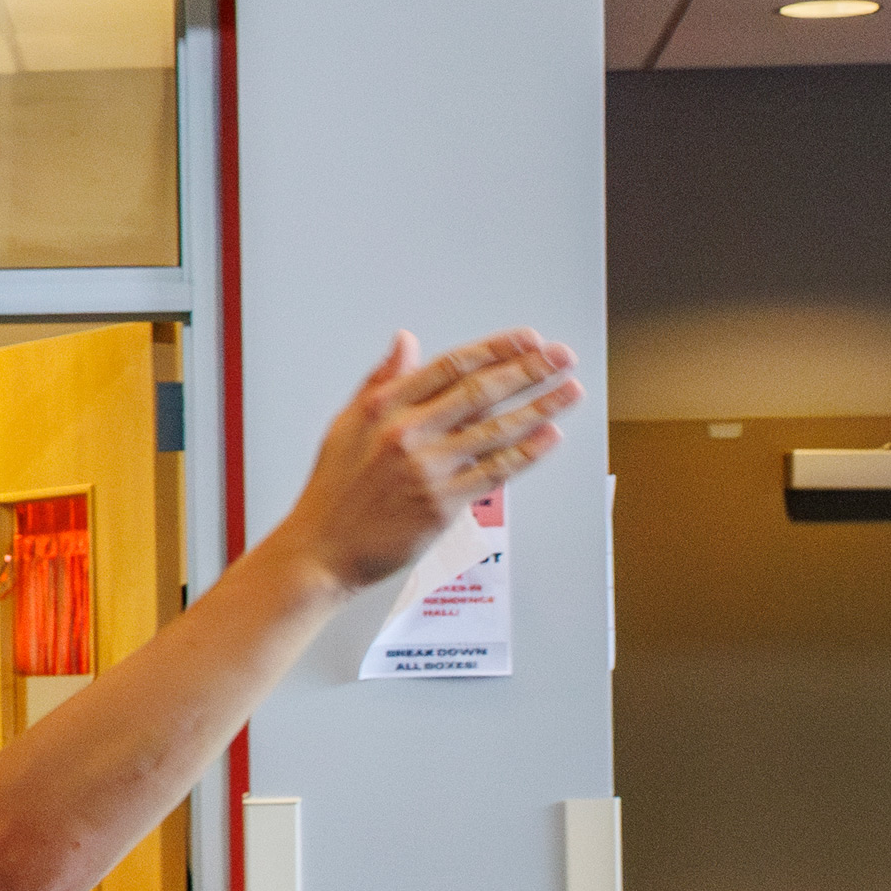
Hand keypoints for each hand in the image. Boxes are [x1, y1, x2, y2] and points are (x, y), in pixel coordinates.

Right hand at [267, 329, 579, 591]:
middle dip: (530, 369)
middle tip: (562, 356)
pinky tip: (550, 436)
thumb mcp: (346, 424)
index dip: (496, 349)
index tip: (527, 339)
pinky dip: (527, 452)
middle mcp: (406, 433)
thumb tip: (405, 343)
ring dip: (540, 407)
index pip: (452, 365)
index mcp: (383, 407)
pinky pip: (494, 472)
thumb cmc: (332, 492)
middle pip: (481, 391)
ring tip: (569, 390)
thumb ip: (381, 381)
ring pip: (496, 429)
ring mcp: (426, 470)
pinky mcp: (442, 504)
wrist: (321, 550)